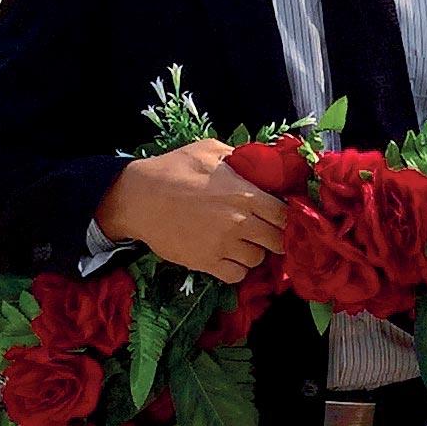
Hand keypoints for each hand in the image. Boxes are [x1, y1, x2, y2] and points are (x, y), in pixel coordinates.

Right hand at [97, 138, 288, 277]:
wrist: (138, 198)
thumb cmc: (173, 169)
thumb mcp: (209, 150)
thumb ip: (239, 157)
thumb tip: (260, 163)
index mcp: (244, 194)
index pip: (285, 214)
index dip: (288, 217)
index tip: (282, 216)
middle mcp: (239, 222)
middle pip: (277, 241)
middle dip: (276, 237)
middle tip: (267, 232)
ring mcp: (223, 245)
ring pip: (258, 260)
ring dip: (255, 252)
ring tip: (244, 242)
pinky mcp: (206, 262)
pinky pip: (236, 276)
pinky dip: (237, 269)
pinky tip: (230, 256)